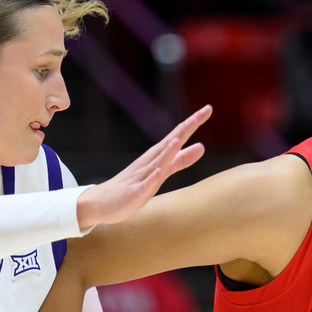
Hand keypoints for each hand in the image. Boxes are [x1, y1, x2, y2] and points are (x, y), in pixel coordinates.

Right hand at [76, 105, 212, 228]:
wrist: (102, 203)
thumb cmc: (135, 185)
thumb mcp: (163, 171)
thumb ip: (181, 160)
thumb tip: (202, 146)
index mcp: (158, 156)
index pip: (178, 135)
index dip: (193, 123)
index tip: (209, 108)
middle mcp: (150, 162)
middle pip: (170, 142)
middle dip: (185, 128)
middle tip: (202, 112)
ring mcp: (141, 177)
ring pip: (157, 163)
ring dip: (168, 152)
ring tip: (177, 139)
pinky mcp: (133, 193)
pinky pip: (144, 186)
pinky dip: (151, 179)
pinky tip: (158, 172)